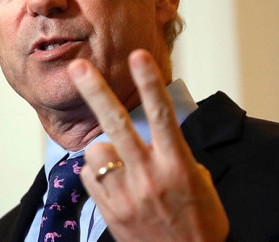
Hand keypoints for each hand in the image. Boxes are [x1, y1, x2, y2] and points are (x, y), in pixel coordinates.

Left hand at [67, 49, 228, 241]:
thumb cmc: (200, 224)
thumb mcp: (199, 183)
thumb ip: (173, 156)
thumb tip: (151, 138)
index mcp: (177, 165)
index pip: (162, 115)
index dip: (149, 83)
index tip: (139, 55)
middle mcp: (149, 176)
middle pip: (117, 124)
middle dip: (97, 91)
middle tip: (78, 67)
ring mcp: (126, 195)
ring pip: (97, 151)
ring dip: (104, 149)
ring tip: (121, 163)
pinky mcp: (110, 211)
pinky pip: (91, 177)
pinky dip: (99, 173)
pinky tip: (115, 184)